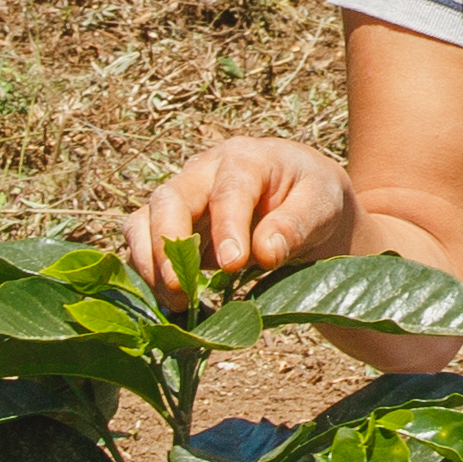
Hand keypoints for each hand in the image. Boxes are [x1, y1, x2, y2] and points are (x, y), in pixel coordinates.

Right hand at [122, 136, 356, 301]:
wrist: (299, 196)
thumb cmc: (311, 196)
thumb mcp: (321, 204)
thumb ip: (296, 225)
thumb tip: (264, 251)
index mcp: (244, 159)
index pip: (227, 190)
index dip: (226, 227)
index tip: (232, 264)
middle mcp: (202, 173)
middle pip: (168, 200)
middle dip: (169, 245)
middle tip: (182, 289)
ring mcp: (180, 197)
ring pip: (142, 221)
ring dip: (150, 263)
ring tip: (175, 301)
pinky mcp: (168, 225)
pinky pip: (141, 243)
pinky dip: (146, 273)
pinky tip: (169, 302)